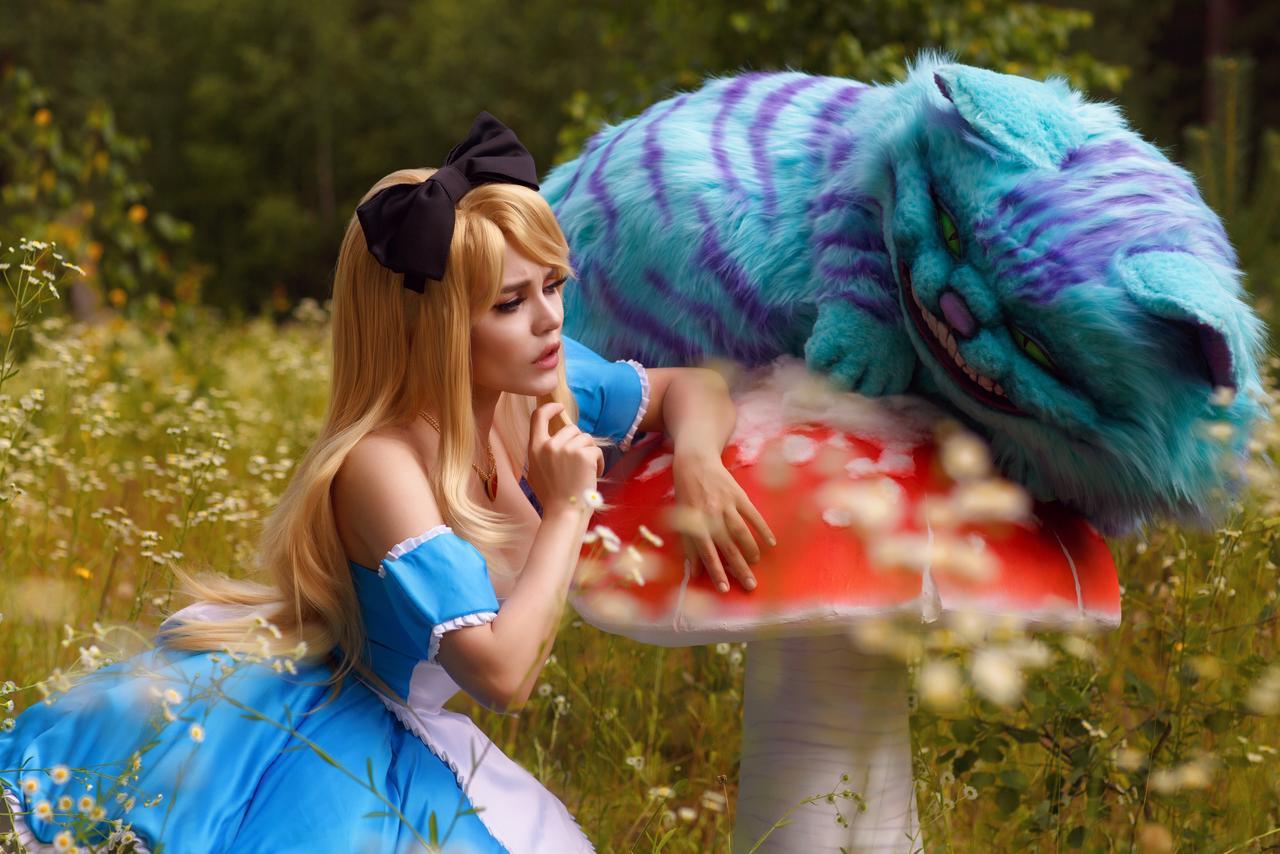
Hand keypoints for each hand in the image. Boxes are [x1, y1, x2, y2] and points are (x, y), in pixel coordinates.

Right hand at [526, 402, 603, 514]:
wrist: (564, 513)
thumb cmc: (552, 497)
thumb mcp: (536, 472)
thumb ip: (542, 453)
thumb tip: (553, 438)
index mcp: (534, 448)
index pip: (538, 417)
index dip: (550, 408)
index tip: (559, 407)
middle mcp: (549, 445)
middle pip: (570, 428)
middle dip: (578, 443)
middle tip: (580, 463)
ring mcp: (567, 449)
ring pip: (586, 438)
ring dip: (590, 453)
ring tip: (586, 472)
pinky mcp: (584, 455)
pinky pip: (596, 450)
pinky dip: (599, 462)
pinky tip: (593, 476)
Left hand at [671, 449, 774, 592]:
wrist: (695, 462)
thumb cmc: (686, 493)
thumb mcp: (681, 518)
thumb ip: (688, 545)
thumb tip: (693, 572)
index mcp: (695, 522)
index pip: (707, 552)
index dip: (715, 570)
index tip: (724, 589)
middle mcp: (711, 515)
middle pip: (728, 546)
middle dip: (739, 567)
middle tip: (750, 585)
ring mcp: (727, 504)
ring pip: (741, 531)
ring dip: (750, 549)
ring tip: (756, 563)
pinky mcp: (739, 495)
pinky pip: (753, 514)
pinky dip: (763, 528)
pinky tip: (771, 542)